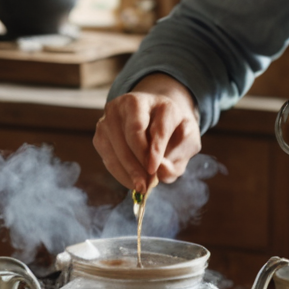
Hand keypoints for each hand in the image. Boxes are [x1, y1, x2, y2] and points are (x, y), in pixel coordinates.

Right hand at [94, 74, 200, 191]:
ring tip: (141, 186)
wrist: (156, 122)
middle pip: (134, 132)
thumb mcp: (187, 145)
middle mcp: (133, 102)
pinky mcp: (101, 129)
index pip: (159, 127)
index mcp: (163, 104)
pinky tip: (131, 181)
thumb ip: (178, 158)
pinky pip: (107, 154)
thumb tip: (159, 170)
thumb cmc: (173, 135)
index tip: (154, 170)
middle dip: (139, 163)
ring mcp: (113, 114)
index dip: (156, 150)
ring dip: (128, 170)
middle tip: (147, 185)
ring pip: (117, 144)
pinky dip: (118, 171)